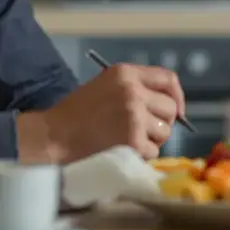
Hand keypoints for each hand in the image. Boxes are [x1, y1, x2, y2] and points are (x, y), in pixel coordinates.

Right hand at [20, 64, 185, 162]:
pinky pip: (153, 151)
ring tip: (126, 140)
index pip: (168, 78)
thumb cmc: (75, 115)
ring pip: (164, 132)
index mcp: (125, 73)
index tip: (177, 111)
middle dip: (161, 123)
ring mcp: (134, 116)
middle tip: (143, 132)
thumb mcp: (104, 87)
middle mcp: (133, 91)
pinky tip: (121, 150)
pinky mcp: (133, 140)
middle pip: (170, 108)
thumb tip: (169, 105)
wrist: (52, 137)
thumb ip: (134, 88)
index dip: (177, 96)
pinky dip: (141, 156)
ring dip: (151, 141)